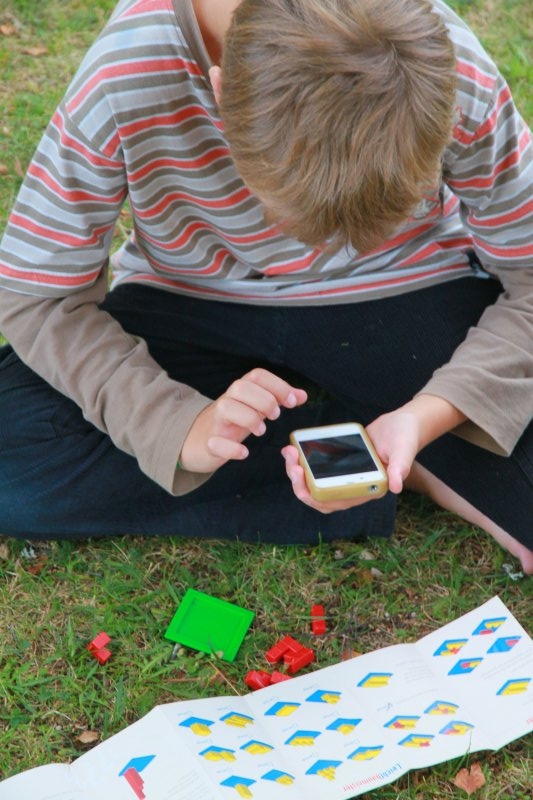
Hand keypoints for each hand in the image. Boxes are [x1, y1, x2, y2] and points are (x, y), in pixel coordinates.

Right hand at [179, 368, 307, 472]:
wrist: (199, 440)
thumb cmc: (234, 421)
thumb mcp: (257, 408)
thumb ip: (278, 400)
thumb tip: (302, 395)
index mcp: (241, 391)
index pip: (257, 376)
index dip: (278, 385)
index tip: (292, 402)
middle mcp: (227, 401)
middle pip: (240, 387)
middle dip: (263, 400)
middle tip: (276, 416)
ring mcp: (216, 422)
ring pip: (226, 407)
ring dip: (248, 418)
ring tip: (261, 431)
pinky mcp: (209, 443)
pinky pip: (215, 442)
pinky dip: (231, 448)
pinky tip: (244, 452)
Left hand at [282, 394, 464, 511]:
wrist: (403, 423)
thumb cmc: (405, 438)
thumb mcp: (404, 449)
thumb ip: (401, 466)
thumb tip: (396, 486)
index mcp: (366, 489)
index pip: (336, 503)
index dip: (316, 498)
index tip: (302, 482)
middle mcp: (353, 486)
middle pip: (319, 495)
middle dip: (300, 483)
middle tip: (291, 462)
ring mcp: (344, 474)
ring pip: (314, 481)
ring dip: (298, 471)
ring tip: (289, 452)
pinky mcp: (338, 461)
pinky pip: (316, 466)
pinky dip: (303, 459)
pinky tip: (295, 447)